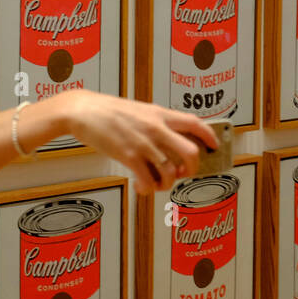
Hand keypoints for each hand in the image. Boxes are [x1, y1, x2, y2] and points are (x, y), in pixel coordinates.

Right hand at [59, 91, 218, 194]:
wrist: (83, 110)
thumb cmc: (108, 111)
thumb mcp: (140, 110)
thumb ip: (156, 122)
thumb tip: (171, 138)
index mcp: (160, 114)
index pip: (195, 123)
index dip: (209, 136)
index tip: (214, 146)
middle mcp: (157, 128)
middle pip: (191, 153)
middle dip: (191, 169)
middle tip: (183, 173)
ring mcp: (144, 143)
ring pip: (170, 172)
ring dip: (166, 183)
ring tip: (157, 183)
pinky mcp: (128, 156)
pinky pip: (148, 180)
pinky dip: (148, 189)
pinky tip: (142, 187)